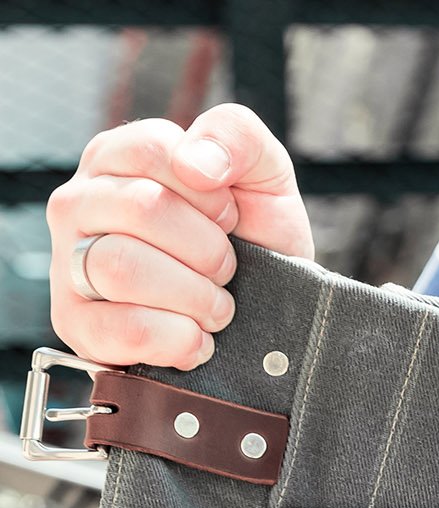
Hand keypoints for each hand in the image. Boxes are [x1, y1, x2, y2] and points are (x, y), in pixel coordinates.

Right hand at [47, 105, 310, 370]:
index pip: (151, 151)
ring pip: (122, 268)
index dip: (210, 193)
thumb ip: (235, 134)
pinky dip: (179, 339)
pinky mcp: (78, 325)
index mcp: (116, 158)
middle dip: (209, 249)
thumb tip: (196, 162)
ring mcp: (69, 264)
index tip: (230, 217)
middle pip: (141, 209)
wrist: (266, 316)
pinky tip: (197, 338)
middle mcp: (80, 204)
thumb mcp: (263, 174)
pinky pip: (124, 329)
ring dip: (196, 296)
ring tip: (216, 306)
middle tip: (227, 269)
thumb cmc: (256, 238)